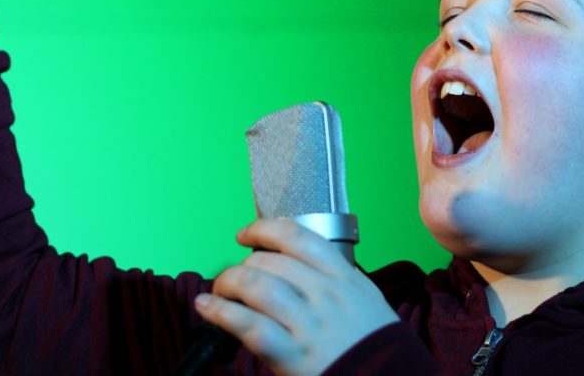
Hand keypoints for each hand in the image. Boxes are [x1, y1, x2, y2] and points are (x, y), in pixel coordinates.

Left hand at [196, 219, 398, 375]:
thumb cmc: (374, 343)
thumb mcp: (364, 297)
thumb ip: (332, 276)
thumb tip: (292, 260)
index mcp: (342, 276)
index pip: (295, 236)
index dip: (262, 229)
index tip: (245, 235)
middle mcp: (324, 293)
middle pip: (268, 261)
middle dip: (241, 266)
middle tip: (234, 279)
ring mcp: (308, 323)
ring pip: (255, 285)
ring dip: (228, 284)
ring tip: (219, 293)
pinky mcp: (293, 354)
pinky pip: (249, 325)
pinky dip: (221, 314)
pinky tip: (208, 309)